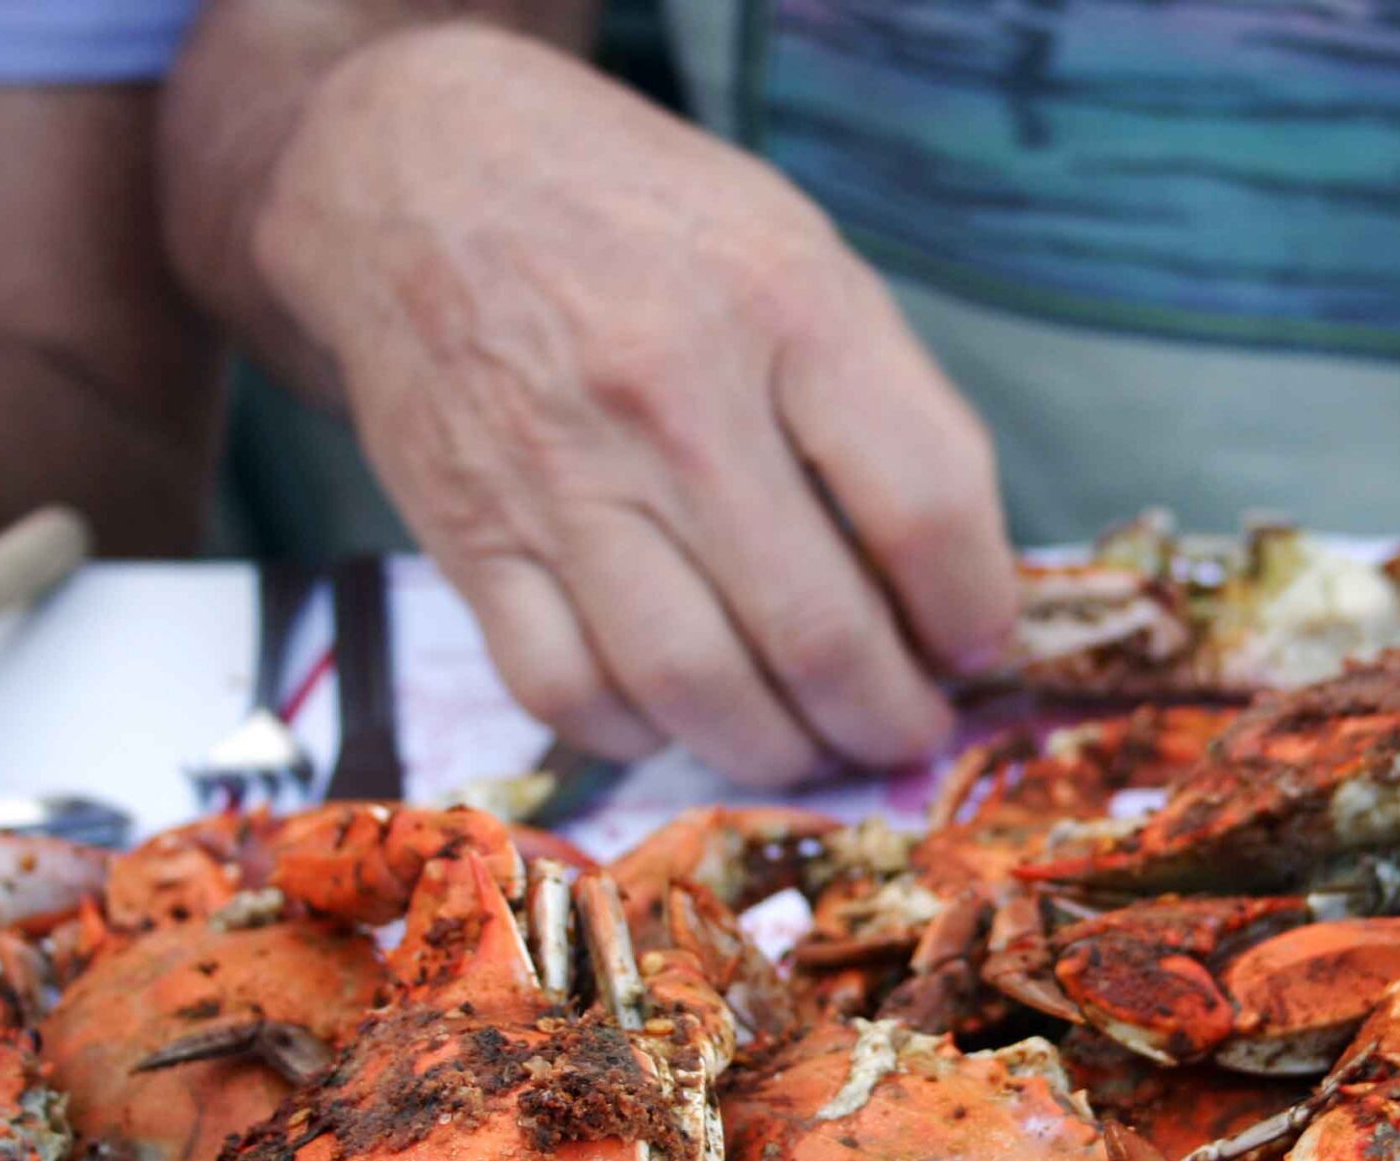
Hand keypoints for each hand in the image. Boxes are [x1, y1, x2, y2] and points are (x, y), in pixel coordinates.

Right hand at [254, 25, 1013, 782]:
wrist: (420, 167)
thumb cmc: (643, 220)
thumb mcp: (801, 256)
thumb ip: (887, 407)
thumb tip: (957, 585)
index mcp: (784, 308)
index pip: (925, 507)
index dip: (975, 610)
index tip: (979, 646)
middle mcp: (670, 397)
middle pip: (815, 630)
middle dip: (887, 718)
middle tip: (907, 731)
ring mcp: (558, 475)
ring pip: (694, 687)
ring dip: (778, 754)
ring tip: (814, 745)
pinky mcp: (466, 535)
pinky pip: (568, 693)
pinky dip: (643, 734)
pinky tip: (682, 712)